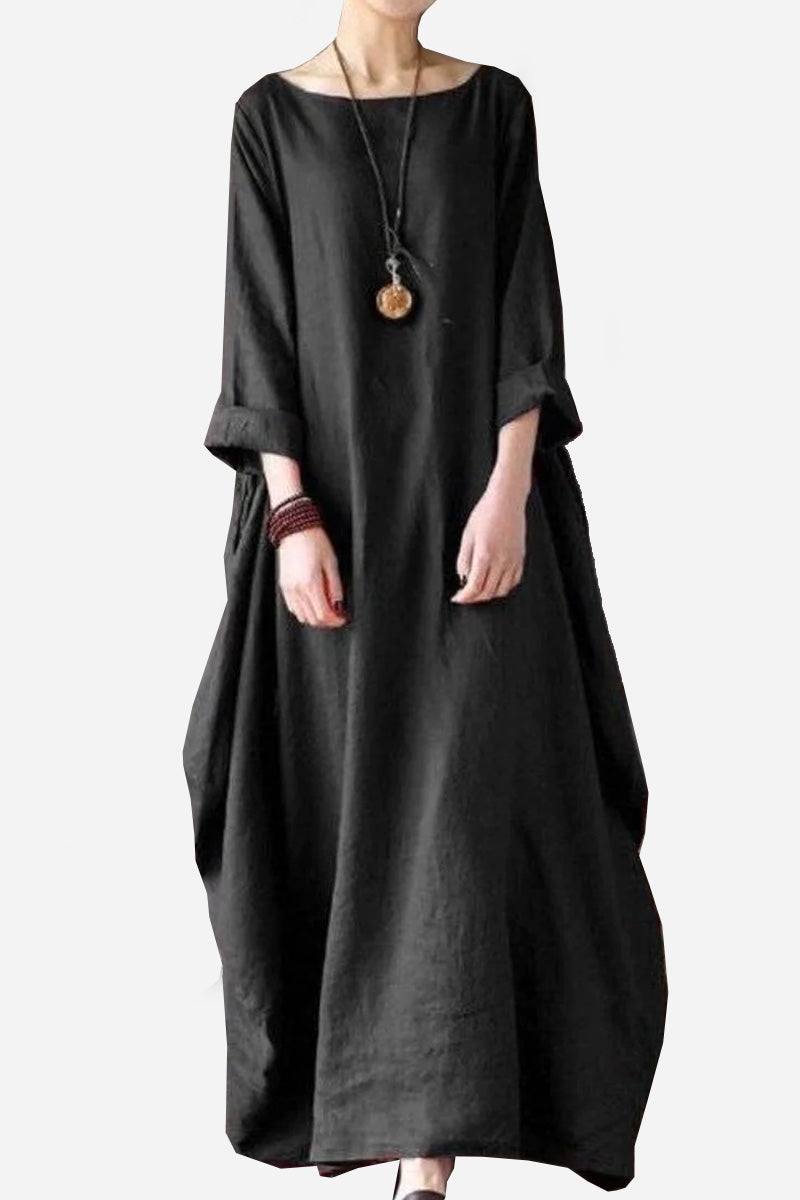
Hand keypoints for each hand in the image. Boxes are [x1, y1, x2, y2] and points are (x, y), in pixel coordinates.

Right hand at [278, 526, 347, 627]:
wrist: (294, 529)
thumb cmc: (316, 542)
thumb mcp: (331, 563)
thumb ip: (335, 586)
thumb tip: (338, 605)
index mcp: (311, 584)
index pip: (323, 614)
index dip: (335, 620)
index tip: (343, 618)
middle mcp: (297, 590)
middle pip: (312, 619)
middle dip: (326, 621)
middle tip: (337, 616)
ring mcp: (288, 589)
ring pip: (301, 616)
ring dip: (315, 617)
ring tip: (326, 610)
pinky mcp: (283, 586)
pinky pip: (293, 608)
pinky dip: (304, 611)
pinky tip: (313, 603)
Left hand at [451, 477, 526, 603]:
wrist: (506, 500)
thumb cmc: (484, 514)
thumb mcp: (467, 536)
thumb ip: (464, 560)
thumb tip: (463, 578)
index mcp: (485, 555)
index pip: (474, 587)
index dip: (464, 597)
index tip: (457, 598)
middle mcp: (501, 561)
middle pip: (487, 592)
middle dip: (474, 598)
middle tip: (465, 595)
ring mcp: (513, 560)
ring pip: (501, 590)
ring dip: (488, 595)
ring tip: (478, 590)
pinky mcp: (520, 558)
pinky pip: (513, 581)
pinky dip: (503, 587)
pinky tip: (494, 583)